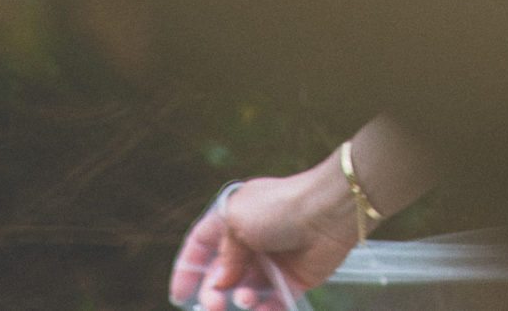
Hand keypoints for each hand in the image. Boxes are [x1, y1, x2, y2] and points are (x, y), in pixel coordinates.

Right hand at [169, 158, 360, 310]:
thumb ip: (224, 255)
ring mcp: (272, 260)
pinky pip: (273, 302)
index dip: (187, 268)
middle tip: (214, 305)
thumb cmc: (279, 208)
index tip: (180, 295)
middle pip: (221, 274)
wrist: (328, 212)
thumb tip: (220, 283)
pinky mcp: (294, 278)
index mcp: (233, 219)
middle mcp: (251, 240)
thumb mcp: (237, 221)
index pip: (201, 244)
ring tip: (247, 298)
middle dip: (213, 293)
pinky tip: (263, 310)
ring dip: (241, 299)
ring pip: (246, 291)